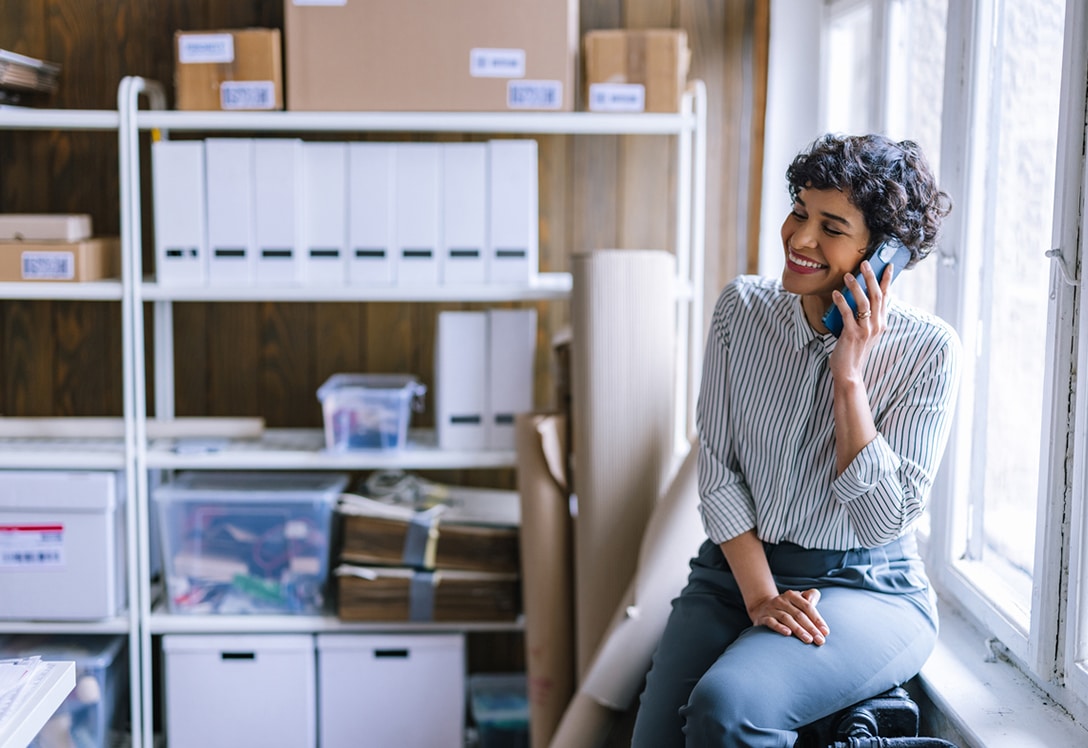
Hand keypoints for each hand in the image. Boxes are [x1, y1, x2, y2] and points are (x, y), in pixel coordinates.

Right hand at [748, 588, 829, 644]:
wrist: (761, 607)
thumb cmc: (787, 606)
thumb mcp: (798, 599)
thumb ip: (810, 596)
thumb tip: (813, 600)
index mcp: (792, 595)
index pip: (807, 606)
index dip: (817, 619)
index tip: (825, 632)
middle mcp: (781, 600)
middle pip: (799, 614)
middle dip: (811, 628)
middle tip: (820, 640)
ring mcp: (771, 609)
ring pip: (786, 618)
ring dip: (799, 630)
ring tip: (808, 640)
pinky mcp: (763, 617)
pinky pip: (771, 622)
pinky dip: (780, 627)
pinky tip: (788, 634)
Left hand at [829, 260, 889, 375]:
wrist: (849, 372)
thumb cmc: (853, 350)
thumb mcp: (864, 332)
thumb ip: (864, 316)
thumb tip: (857, 295)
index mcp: (881, 323)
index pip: (886, 297)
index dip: (887, 280)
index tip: (887, 265)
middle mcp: (876, 325)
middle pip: (877, 296)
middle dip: (871, 277)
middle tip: (864, 263)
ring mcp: (866, 331)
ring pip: (864, 303)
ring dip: (855, 287)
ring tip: (847, 276)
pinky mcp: (852, 335)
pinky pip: (847, 314)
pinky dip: (841, 302)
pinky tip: (835, 293)